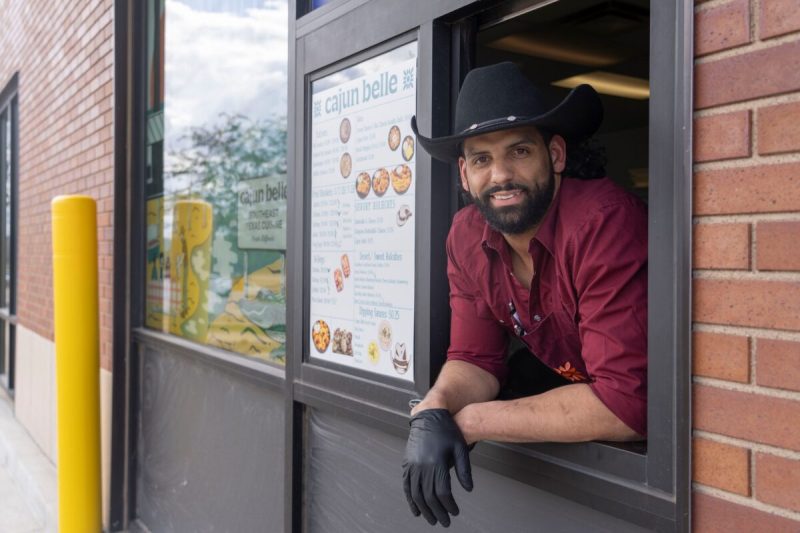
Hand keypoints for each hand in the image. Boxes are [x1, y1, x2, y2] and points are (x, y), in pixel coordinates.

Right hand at [402, 409, 472, 526]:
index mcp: (437, 463)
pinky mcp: (407, 464)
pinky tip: (416, 510)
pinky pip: (407, 486)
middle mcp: (422, 466)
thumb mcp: (460, 448)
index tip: (455, 512)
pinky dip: (410, 500)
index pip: (443, 492)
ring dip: (424, 510)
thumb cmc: (447, 432)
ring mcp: (413, 465)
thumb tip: (469, 489)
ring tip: (431, 520)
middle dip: (438, 512)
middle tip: (444, 522)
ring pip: (416, 494)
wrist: (429, 417)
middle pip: (429, 497)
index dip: (449, 505)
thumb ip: (464, 470)